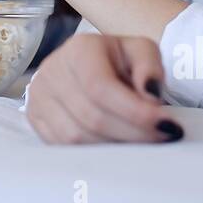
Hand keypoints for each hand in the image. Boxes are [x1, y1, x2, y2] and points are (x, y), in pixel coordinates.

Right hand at [25, 33, 182, 143]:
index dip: (135, 112)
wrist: (89, 64)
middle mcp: (52, 69)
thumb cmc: (119, 60)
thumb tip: (149, 96)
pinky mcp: (34, 116)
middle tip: (163, 139)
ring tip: (142, 144)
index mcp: (79, 48)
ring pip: (76, 137)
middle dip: (132, 133)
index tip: (168, 126)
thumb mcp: (141, 52)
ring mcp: (38, 94)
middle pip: (91, 116)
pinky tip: (116, 148)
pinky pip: (62, 146)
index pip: (101, 87)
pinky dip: (93, 153)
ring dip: (114, 148)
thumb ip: (150, 67)